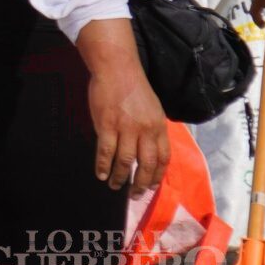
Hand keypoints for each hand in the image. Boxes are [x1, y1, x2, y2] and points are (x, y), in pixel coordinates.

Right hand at [78, 18, 168, 194]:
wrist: (117, 69)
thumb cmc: (133, 87)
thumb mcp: (152, 108)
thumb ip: (152, 128)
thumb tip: (148, 148)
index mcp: (159, 126)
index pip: (163, 158)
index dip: (157, 175)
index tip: (150, 186)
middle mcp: (146, 130)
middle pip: (147, 164)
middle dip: (141, 183)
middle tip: (134, 194)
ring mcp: (126, 128)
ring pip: (127, 161)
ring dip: (121, 177)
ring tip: (115, 186)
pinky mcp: (107, 125)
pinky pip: (106, 152)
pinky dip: (104, 166)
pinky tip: (101, 174)